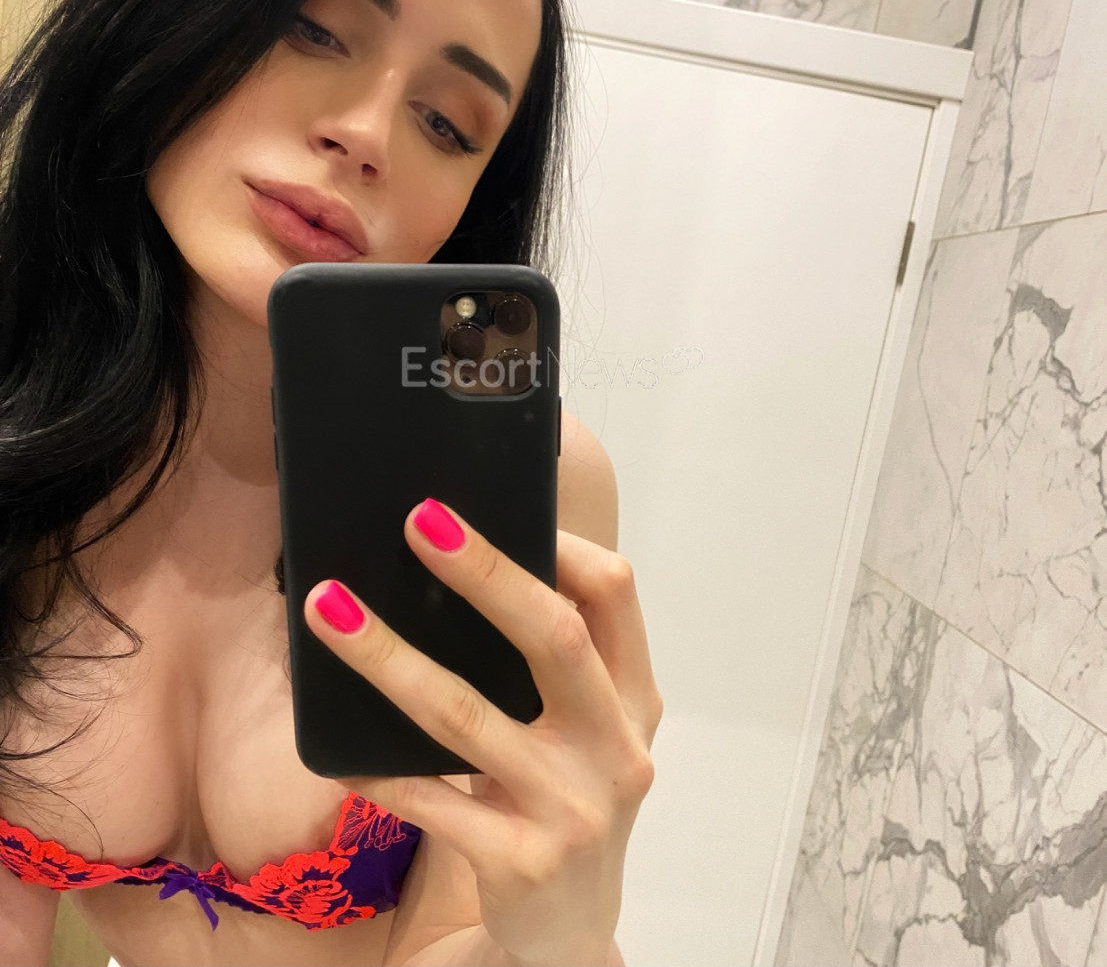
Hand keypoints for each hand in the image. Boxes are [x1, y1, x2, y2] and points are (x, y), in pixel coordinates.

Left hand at [303, 497, 662, 966]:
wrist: (572, 932)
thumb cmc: (568, 799)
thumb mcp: (585, 730)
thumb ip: (553, 666)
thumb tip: (464, 567)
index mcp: (633, 697)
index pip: (615, 595)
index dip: (560, 545)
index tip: (495, 507)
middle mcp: (615, 746)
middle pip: (555, 637)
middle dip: (484, 572)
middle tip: (417, 521)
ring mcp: (574, 807)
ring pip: (467, 715)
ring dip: (389, 656)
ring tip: (329, 608)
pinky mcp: (523, 863)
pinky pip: (432, 803)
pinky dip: (379, 770)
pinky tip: (336, 747)